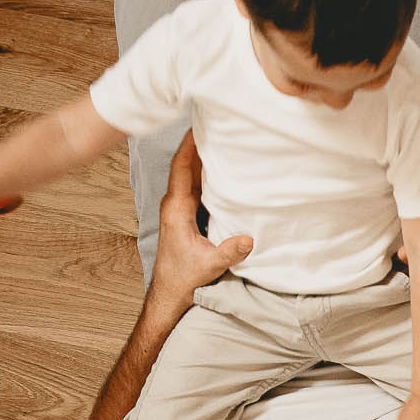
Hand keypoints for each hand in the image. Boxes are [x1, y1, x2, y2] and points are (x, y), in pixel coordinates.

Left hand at [148, 131, 252, 313]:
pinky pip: (196, 189)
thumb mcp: (209, 265)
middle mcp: (175, 206)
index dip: (188, 146)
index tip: (198, 125)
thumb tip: (249, 238)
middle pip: (186, 167)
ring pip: (191, 177)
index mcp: (176, 210)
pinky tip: (221, 171)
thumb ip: (228, 251)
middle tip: (215, 125)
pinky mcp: (186, 218)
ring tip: (221, 142)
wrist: (170, 294)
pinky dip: (207, 176)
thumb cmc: (184, 279)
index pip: (181, 169)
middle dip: (198, 145)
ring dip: (203, 160)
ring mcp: (180, 211)